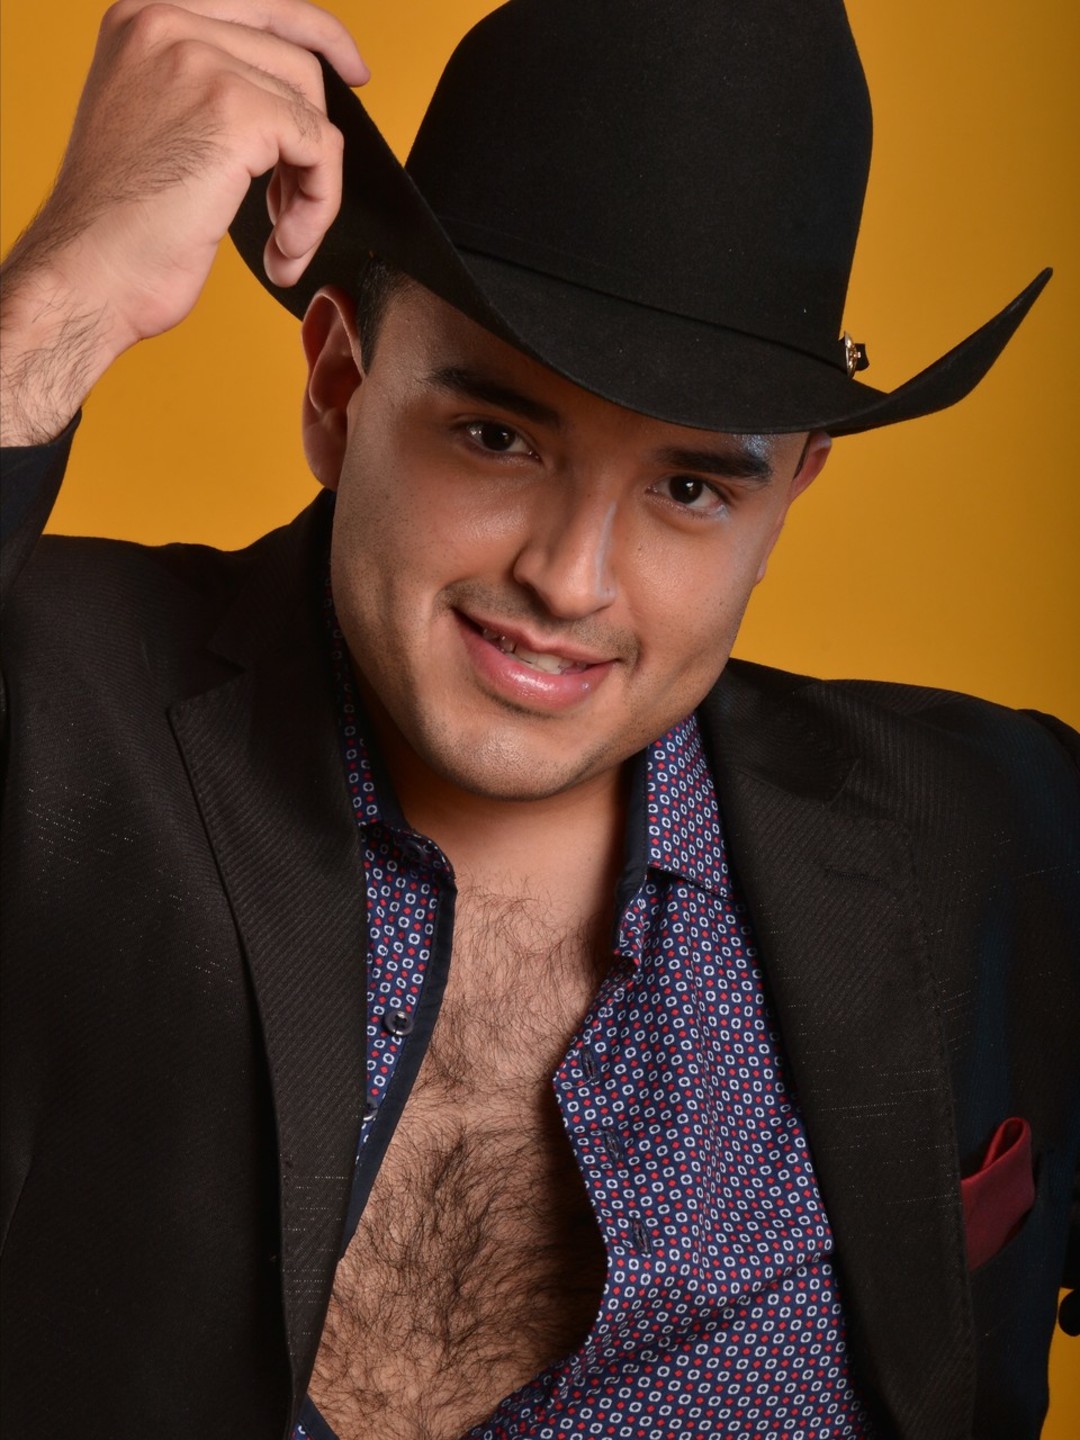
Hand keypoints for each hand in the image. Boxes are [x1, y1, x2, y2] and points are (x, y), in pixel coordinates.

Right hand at [0, 0, 366, 444]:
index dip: (317, 34)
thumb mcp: (154, 124)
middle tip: (306, 201)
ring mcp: (201, 60)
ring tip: (282, 238)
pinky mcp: (236, 111)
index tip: (353, 70)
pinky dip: (317, 207)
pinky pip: (320, 150)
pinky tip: (283, 247)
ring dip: (313, 188)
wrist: (87, 274)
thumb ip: (206, 91)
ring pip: (315, 112)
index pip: (258, 3)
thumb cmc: (116, 228)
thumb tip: (282, 102)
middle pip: (296, 62)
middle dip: (313, 142)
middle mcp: (167, 22)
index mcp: (142, 18)